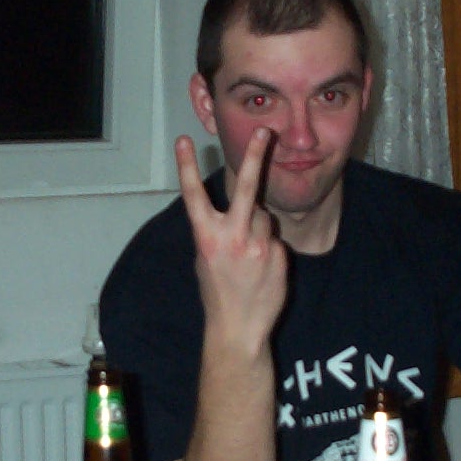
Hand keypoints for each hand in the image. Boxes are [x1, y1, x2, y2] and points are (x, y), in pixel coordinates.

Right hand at [177, 129, 287, 352]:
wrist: (238, 329)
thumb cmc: (217, 293)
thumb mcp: (205, 259)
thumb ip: (216, 231)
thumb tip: (236, 211)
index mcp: (206, 237)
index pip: (194, 195)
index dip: (187, 167)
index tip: (184, 141)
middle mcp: (232, 237)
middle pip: (246, 188)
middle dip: (255, 156)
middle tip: (265, 131)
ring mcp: (257, 245)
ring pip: (263, 216)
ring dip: (258, 227)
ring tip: (249, 258)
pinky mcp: (277, 254)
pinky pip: (274, 238)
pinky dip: (268, 248)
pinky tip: (262, 270)